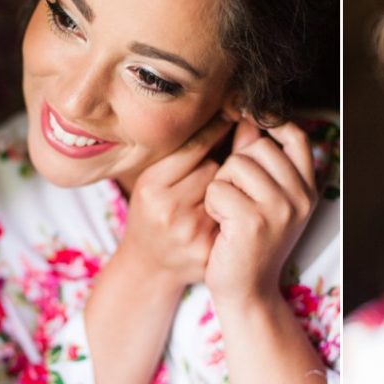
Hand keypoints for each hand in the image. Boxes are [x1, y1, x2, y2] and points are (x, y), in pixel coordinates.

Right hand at [119, 113, 232, 287]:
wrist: (149, 267)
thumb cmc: (153, 213)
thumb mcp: (156, 179)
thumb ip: (189, 150)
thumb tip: (234, 116)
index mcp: (152, 185)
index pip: (195, 147)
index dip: (216, 130)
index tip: (231, 117)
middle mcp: (169, 209)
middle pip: (216, 169)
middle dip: (219, 168)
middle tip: (208, 177)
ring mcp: (191, 232)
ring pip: (228, 192)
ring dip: (228, 190)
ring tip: (212, 199)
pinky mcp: (208, 250)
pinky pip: (233, 216)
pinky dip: (233, 212)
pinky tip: (225, 217)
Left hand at [203, 118, 316, 307]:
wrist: (246, 290)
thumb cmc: (248, 242)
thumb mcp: (262, 199)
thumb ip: (256, 160)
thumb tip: (244, 117)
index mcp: (307, 189)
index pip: (297, 138)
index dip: (272, 123)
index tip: (248, 119)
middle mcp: (300, 197)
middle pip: (258, 147)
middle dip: (236, 165)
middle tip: (235, 198)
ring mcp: (280, 209)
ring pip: (236, 165)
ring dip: (221, 185)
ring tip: (228, 213)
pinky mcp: (254, 221)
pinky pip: (219, 188)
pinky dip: (212, 204)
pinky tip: (222, 226)